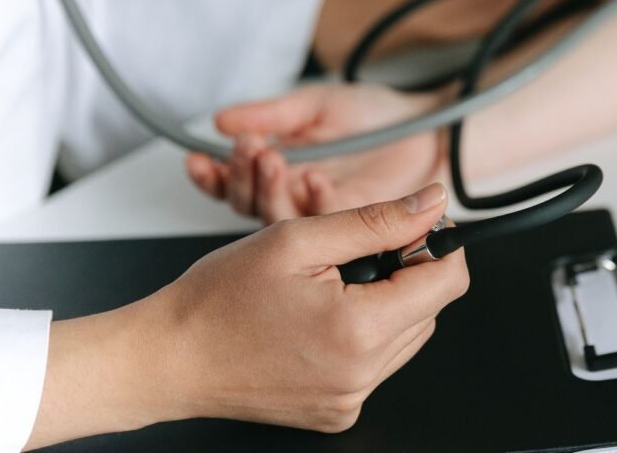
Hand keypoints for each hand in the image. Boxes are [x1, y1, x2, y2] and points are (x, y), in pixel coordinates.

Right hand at [27, 185, 468, 447]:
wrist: (168, 357)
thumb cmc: (217, 299)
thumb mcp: (298, 239)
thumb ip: (376, 220)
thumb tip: (431, 204)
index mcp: (358, 331)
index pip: (448, 283)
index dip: (438, 246)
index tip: (415, 226)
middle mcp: (362, 375)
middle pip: (429, 309)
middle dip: (405, 273)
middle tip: (350, 254)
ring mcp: (350, 399)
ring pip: (406, 335)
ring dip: (385, 304)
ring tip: (328, 287)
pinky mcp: (337, 411)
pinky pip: (377, 364)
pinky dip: (362, 335)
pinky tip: (319, 319)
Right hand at [186, 84, 446, 220]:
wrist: (429, 126)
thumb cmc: (377, 116)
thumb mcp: (316, 105)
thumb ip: (272, 114)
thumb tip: (220, 121)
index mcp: (282, 174)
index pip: (235, 184)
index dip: (216, 174)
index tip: (200, 157)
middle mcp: (298, 203)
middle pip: (251, 207)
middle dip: (243, 177)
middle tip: (251, 149)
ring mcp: (324, 223)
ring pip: (282, 221)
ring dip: (272, 190)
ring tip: (274, 158)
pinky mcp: (354, 234)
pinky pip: (326, 227)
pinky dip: (316, 201)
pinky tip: (315, 178)